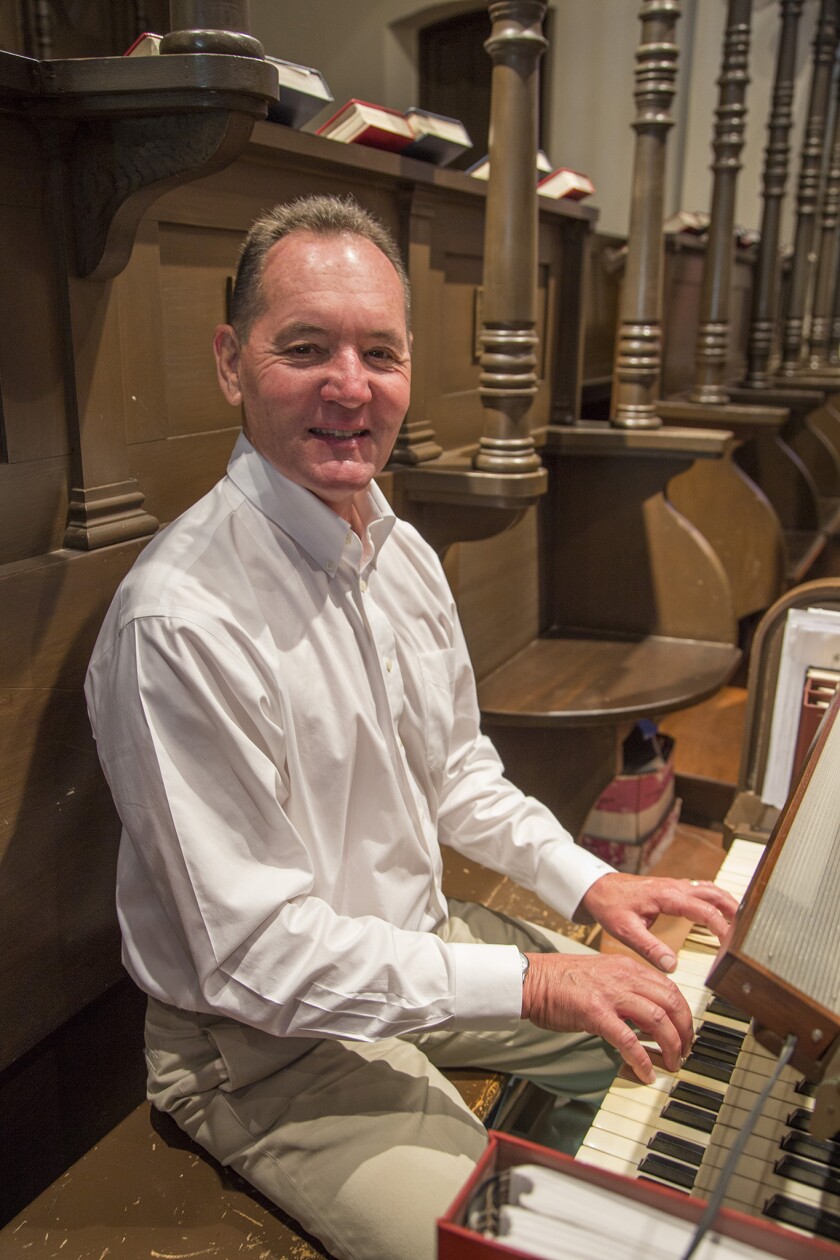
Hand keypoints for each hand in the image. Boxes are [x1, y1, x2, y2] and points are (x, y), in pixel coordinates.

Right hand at [521, 951, 693, 1082]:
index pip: (669, 988)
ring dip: (671, 1046)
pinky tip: (646, 1073)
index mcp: (627, 967)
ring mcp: (611, 994)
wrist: (531, 979)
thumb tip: (646, 1016)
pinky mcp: (596, 1013)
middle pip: (672, 1003)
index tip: (685, 1032)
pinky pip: (629, 1040)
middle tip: (685, 1051)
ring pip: (658, 1020)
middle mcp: (624, 977)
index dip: (683, 1013)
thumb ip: (626, 989)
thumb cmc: (560, 980)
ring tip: (672, 1064)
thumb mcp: (601, 974)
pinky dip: (642, 1060)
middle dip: (685, 1031)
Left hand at [580, 872, 737, 973]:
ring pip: (710, 889)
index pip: (704, 910)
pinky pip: (700, 890)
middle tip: (747, 930)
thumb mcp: (626, 930)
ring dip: (727, 903)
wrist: (597, 887)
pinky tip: (719, 911)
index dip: (721, 927)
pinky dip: (715, 899)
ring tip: (741, 922)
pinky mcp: (672, 888)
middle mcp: (675, 887)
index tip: (731, 944)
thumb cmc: (609, 905)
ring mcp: (674, 886)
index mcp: (667, 896)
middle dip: (733, 911)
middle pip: (714, 894)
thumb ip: (650, 948)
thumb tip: (672, 966)